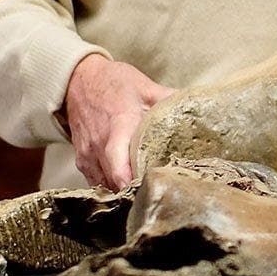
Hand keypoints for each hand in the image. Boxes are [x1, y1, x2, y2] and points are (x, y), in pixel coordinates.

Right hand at [63, 52, 173, 189]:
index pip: (119, 166)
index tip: (152, 191)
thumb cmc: (112, 82)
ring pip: (106, 186)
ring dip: (123, 192)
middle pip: (115, 183)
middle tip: (158, 195)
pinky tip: (127, 187)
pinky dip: (111, 187)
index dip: (134, 185)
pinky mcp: (82, 161)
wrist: (77, 80)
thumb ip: (169, 100)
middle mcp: (100, 145)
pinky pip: (96, 183)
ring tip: (145, 194)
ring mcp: (88, 155)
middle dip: (135, 193)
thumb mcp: (144, 86)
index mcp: (119, 126)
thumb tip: (198, 108)